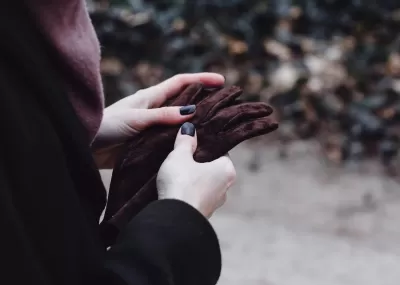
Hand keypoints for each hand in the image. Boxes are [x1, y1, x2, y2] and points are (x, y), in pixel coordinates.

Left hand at [92, 73, 224, 167]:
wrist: (85, 146)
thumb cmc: (106, 126)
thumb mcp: (136, 118)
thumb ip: (163, 116)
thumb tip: (191, 111)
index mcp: (150, 97)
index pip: (181, 83)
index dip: (201, 80)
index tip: (221, 81)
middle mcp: (154, 110)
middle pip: (184, 101)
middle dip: (204, 100)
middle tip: (225, 105)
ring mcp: (153, 127)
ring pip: (179, 122)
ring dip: (196, 122)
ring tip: (217, 127)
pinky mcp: (149, 143)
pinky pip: (170, 139)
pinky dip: (183, 140)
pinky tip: (195, 147)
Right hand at [157, 122, 235, 217]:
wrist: (174, 220)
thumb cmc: (181, 183)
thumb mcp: (180, 156)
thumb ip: (185, 141)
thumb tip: (189, 129)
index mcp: (227, 170)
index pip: (220, 152)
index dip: (206, 146)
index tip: (194, 143)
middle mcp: (225, 188)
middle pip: (212, 169)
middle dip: (199, 164)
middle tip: (183, 157)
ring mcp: (214, 204)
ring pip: (204, 185)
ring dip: (193, 180)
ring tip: (176, 174)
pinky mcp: (202, 215)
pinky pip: (196, 198)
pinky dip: (188, 193)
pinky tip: (176, 190)